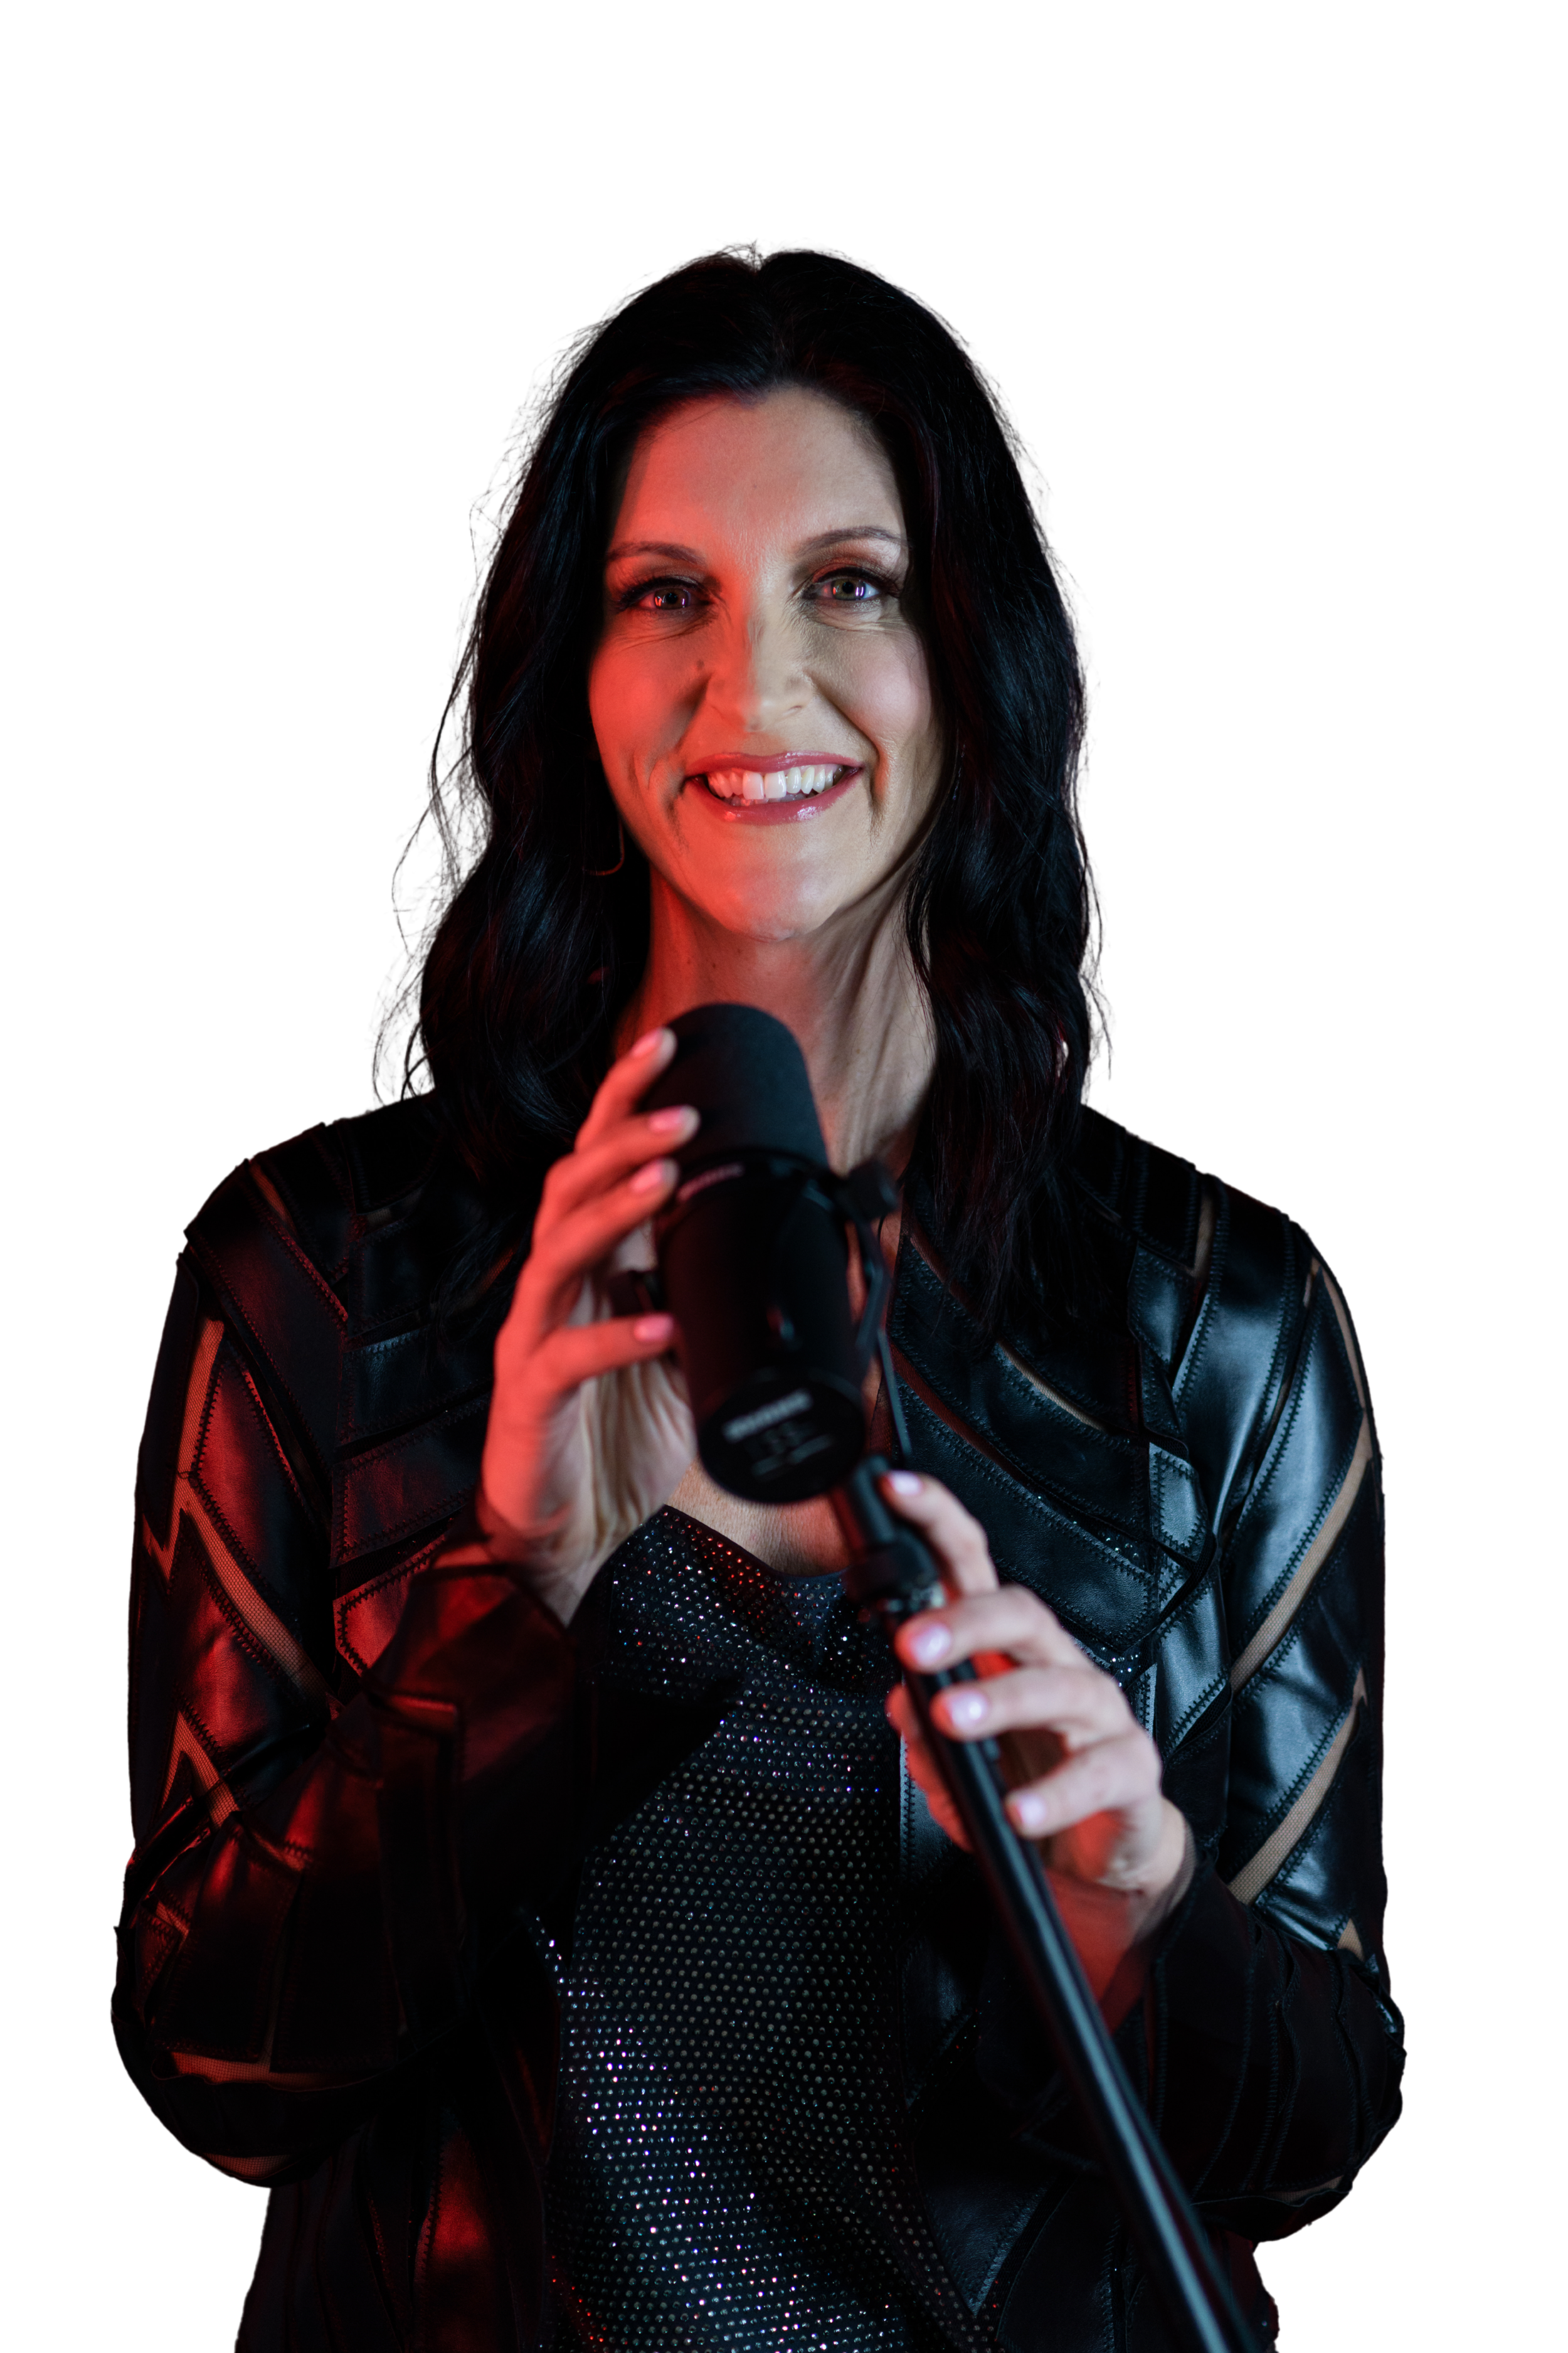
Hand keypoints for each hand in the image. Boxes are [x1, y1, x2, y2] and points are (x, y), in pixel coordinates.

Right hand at [474, 1027, 696, 1622]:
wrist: (570, 1530)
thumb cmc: (619, 1432)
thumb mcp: (683, 1348)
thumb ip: (713, 1295)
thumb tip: (796, 1250)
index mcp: (591, 1265)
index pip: (599, 1161)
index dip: (625, 1099)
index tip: (668, 1044)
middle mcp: (555, 1287)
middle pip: (570, 1185)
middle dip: (622, 1139)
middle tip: (680, 1111)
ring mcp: (533, 1337)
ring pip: (560, 1251)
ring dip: (615, 1209)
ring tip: (664, 1175)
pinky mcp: (531, 1397)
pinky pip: (567, 1355)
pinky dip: (616, 1336)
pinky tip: (658, 1323)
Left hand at [880, 1471, 1193, 1991]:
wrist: (1097, 1850)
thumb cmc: (1023, 1777)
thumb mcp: (954, 1756)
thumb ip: (924, 1725)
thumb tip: (901, 1696)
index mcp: (1005, 1647)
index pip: (971, 1567)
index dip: (935, 1520)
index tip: (892, 1489)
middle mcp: (1055, 1663)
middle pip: (1020, 1614)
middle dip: (965, 1622)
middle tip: (913, 1644)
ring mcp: (1100, 1714)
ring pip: (1058, 1686)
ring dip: (999, 1701)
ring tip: (952, 1721)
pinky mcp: (1131, 1769)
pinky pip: (1097, 1773)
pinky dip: (1054, 1795)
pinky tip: (1017, 1809)